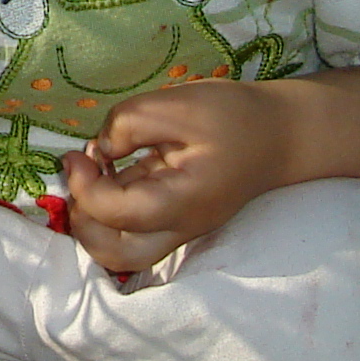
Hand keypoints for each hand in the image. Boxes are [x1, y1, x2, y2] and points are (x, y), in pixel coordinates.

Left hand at [61, 82, 292, 273]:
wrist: (283, 134)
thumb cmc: (235, 117)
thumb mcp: (179, 104)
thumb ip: (129, 123)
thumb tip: (99, 149)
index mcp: (182, 202)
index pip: (116, 214)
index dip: (83, 186)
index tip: (76, 153)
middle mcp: (179, 227)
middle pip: (116, 256)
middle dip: (83, 222)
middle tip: (79, 178)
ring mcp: (178, 228)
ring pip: (122, 250)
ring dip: (94, 219)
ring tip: (92, 174)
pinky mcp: (175, 218)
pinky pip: (133, 229)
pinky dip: (110, 207)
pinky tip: (110, 169)